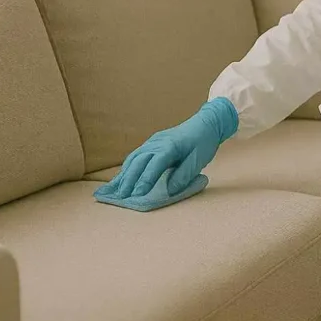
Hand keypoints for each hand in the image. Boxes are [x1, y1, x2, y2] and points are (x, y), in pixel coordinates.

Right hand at [96, 98, 238, 198]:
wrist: (205, 123)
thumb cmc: (203, 142)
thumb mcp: (199, 160)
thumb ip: (184, 175)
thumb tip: (169, 191)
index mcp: (170, 146)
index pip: (154, 165)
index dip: (145, 180)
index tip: (137, 194)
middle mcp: (157, 142)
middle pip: (139, 162)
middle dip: (128, 180)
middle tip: (120, 196)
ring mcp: (152, 141)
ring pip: (134, 158)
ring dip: (124, 174)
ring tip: (115, 190)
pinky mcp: (151, 143)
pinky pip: (136, 156)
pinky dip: (127, 168)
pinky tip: (121, 178)